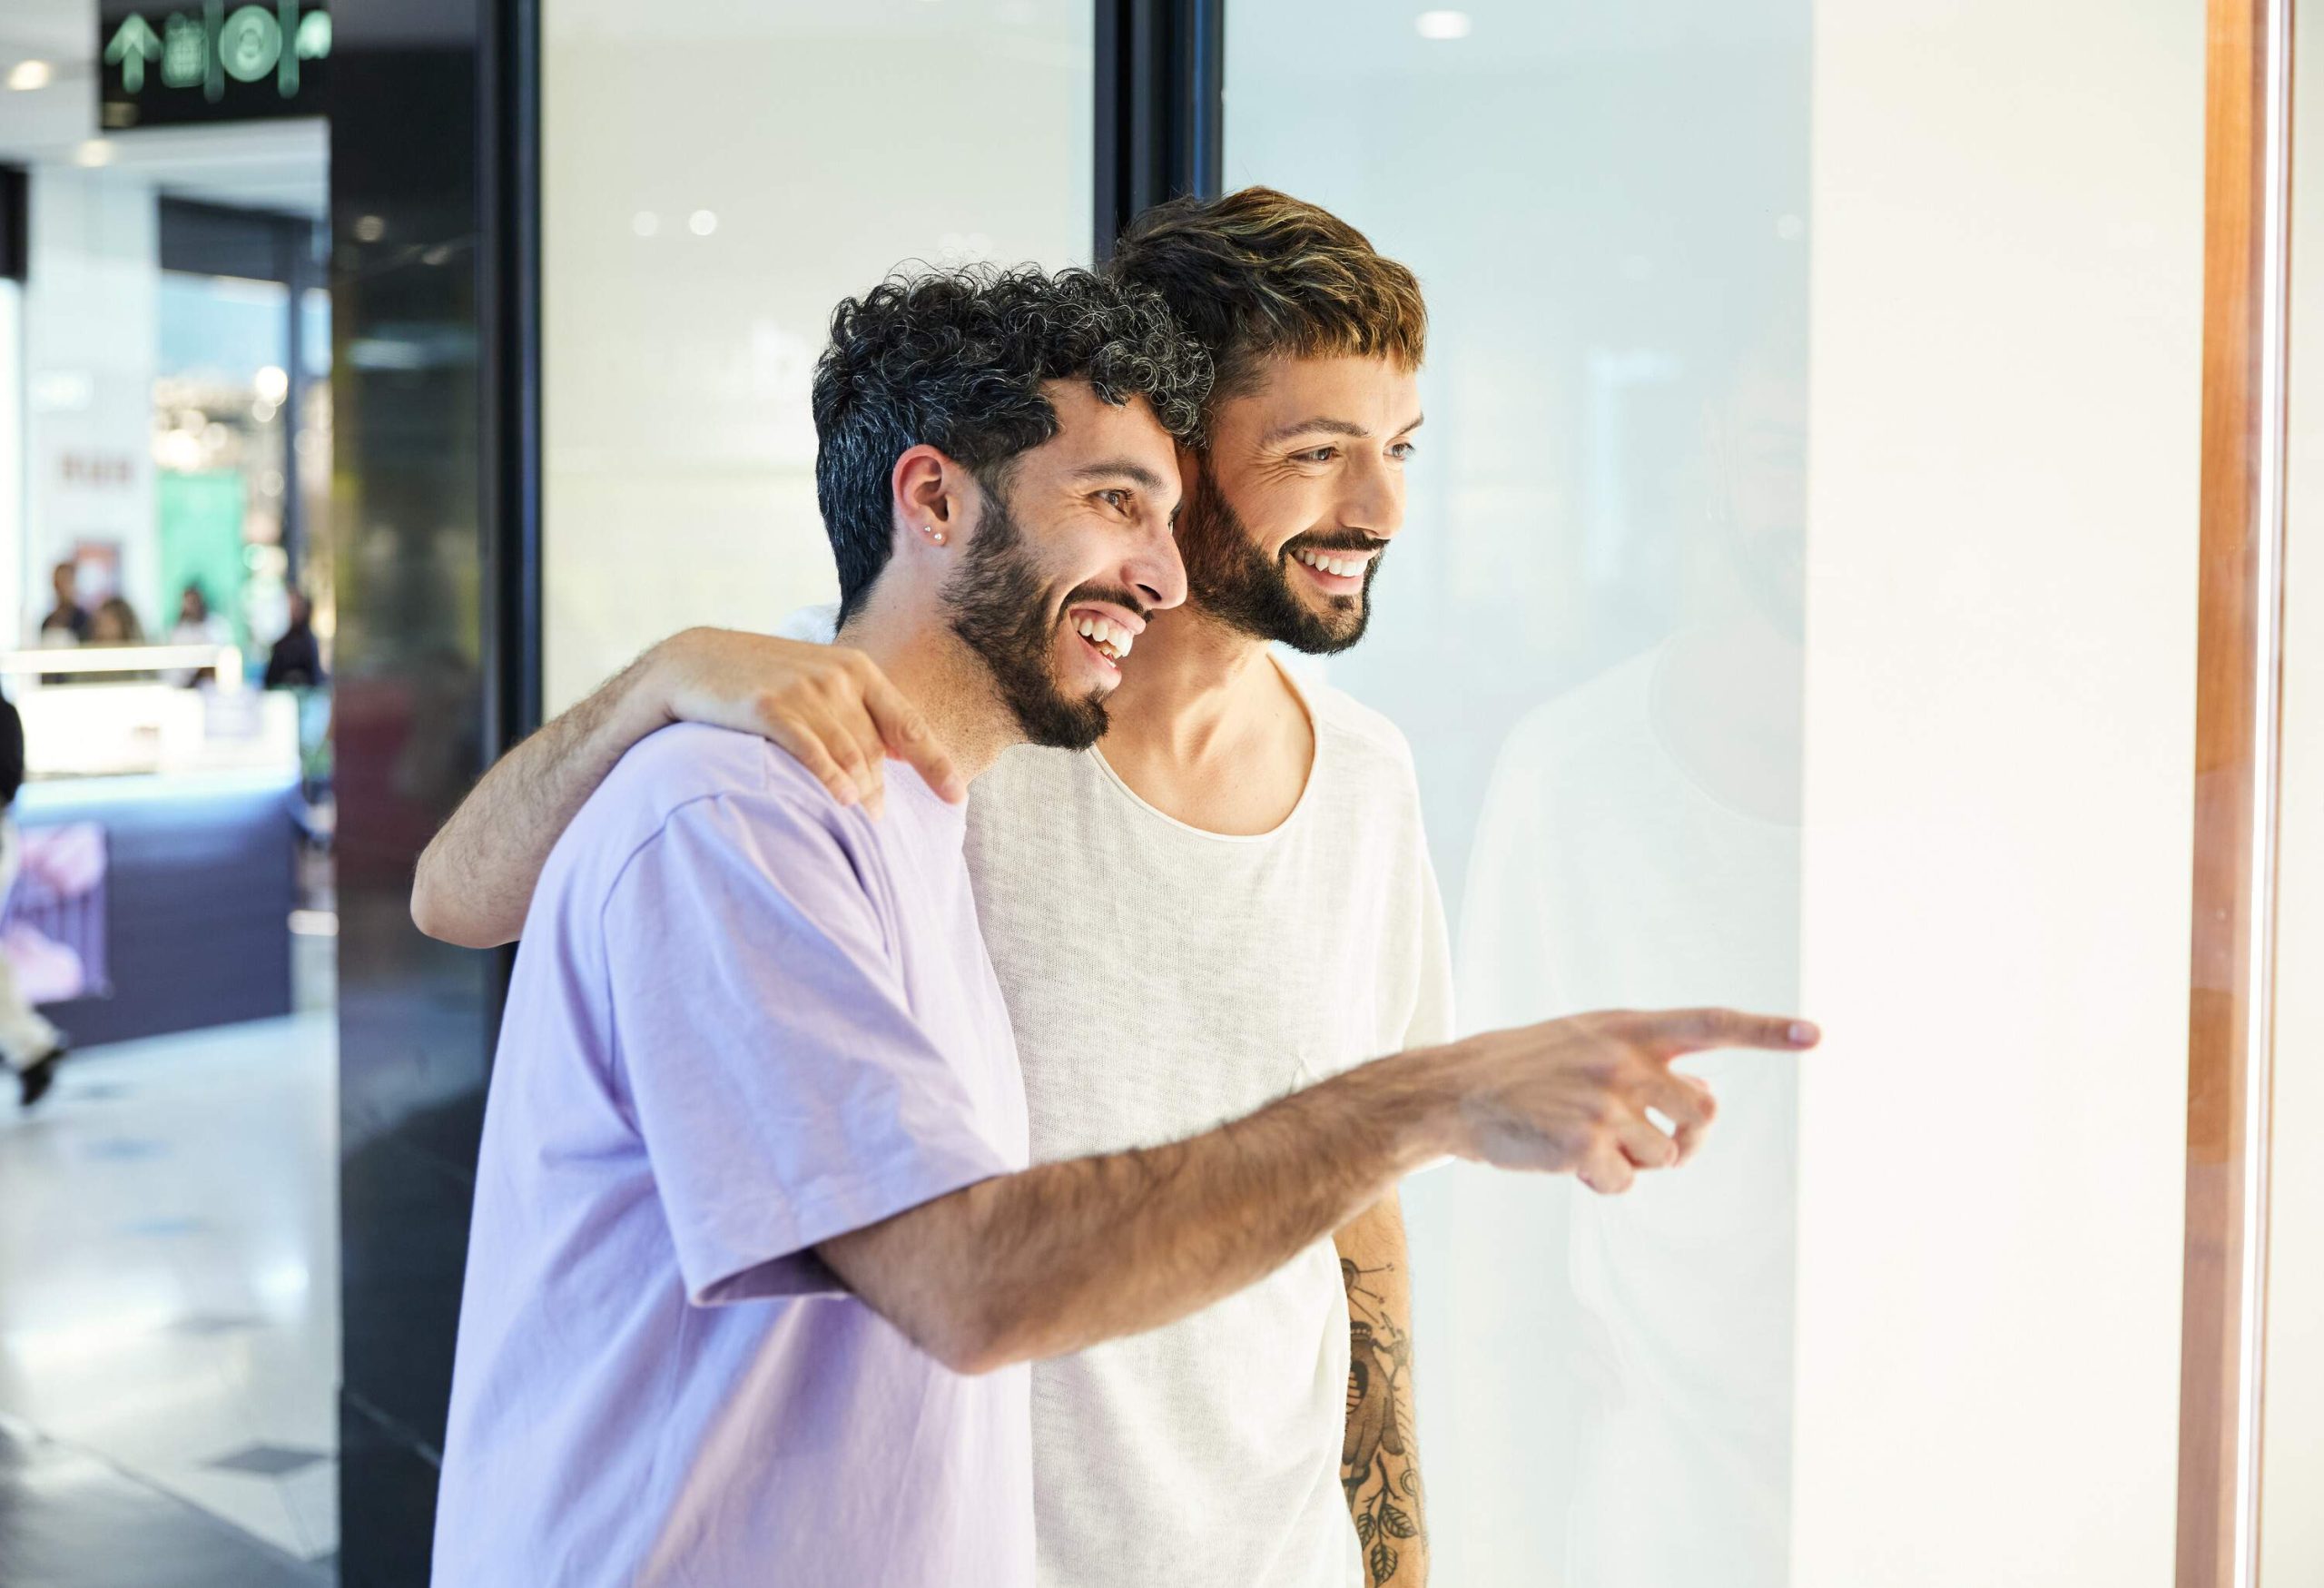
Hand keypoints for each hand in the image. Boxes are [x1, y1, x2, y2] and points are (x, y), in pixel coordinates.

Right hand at [647, 627, 964, 817]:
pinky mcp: (766, 706)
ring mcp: (802, 691)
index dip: (937, 764)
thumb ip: (855, 714)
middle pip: (875, 753)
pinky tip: (841, 800)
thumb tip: (893, 758)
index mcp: (857, 672)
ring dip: (859, 795)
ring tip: (855, 817)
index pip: (909, 726)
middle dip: (879, 791)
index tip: (957, 799)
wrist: (692, 661)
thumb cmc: (762, 681)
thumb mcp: (816, 683)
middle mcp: (837, 678)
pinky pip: (811, 750)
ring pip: (849, 757)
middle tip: (874, 820)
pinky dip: (830, 777)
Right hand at [1428, 1008, 1817, 1190]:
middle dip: (1684, 1138)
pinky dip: (1601, 1182)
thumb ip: (1645, 1062)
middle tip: (1641, 1141)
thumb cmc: (1525, 1071)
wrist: (1454, 1092)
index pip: (1712, 1023)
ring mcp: (1605, 1101)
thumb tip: (1707, 1102)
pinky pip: (1625, 1183)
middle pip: (1703, 1113)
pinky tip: (1563, 1160)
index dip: (1767, 1030)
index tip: (1817, 1033)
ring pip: (1665, 1157)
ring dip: (1631, 1161)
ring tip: (1582, 1141)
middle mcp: (1624, 1059)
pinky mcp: (1585, 1143)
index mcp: (1628, 1027)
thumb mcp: (1585, 1043)